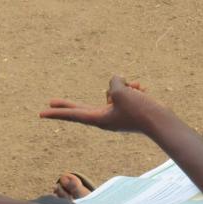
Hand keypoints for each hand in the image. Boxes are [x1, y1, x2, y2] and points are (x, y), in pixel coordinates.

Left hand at [41, 76, 172, 134]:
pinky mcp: (126, 110)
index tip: (40, 114)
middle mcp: (105, 118)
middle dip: (68, 103)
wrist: (162, 121)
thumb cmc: (139, 110)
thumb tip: (115, 82)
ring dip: (123, 87)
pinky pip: (123, 93)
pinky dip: (131, 88)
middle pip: (82, 108)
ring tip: (137, 90)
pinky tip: (142, 89)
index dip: (57, 112)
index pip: (73, 114)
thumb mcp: (121, 91)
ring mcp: (115, 115)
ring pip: (112, 92)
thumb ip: (113, 83)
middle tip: (49, 103)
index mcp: (99, 119)